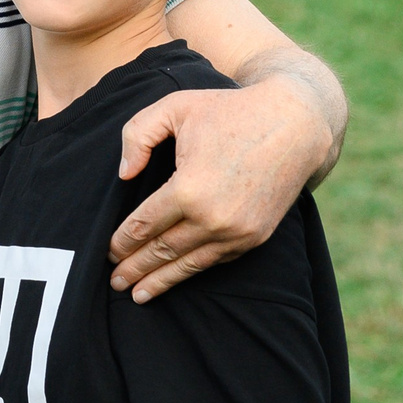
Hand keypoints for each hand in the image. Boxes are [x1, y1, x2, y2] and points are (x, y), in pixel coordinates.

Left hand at [110, 72, 331, 301]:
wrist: (295, 124)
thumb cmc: (229, 110)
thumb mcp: (174, 106)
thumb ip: (137, 136)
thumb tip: (124, 175)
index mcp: (187, 189)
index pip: (143, 225)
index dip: (121, 242)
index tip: (106, 252)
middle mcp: (213, 219)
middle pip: (162, 251)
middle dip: (135, 268)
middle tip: (114, 282)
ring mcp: (238, 232)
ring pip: (189, 264)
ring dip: (161, 281)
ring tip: (137, 295)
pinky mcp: (256, 236)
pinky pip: (216, 260)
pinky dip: (193, 271)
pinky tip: (177, 277)